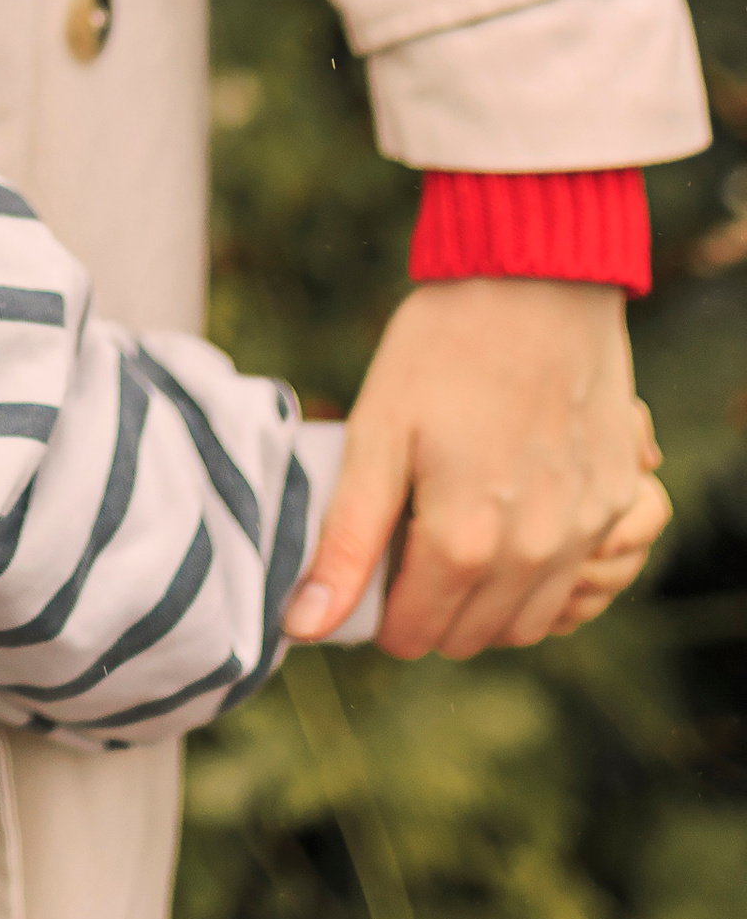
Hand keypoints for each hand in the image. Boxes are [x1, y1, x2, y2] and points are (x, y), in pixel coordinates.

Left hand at [285, 277, 660, 655]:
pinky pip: (577, 580)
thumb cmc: (443, 349)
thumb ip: (345, 543)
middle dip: (431, 612)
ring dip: (486, 606)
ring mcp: (583, 533)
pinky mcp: (615, 504)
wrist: (537, 281)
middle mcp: (532, 554)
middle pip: (470, 637)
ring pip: (529, 623)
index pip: (414, 634)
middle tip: (405, 552)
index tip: (371, 569)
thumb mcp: (377, 435)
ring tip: (452, 545)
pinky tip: (508, 525)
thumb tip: (302, 627)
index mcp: (463, 543)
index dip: (382, 612)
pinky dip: (538, 577)